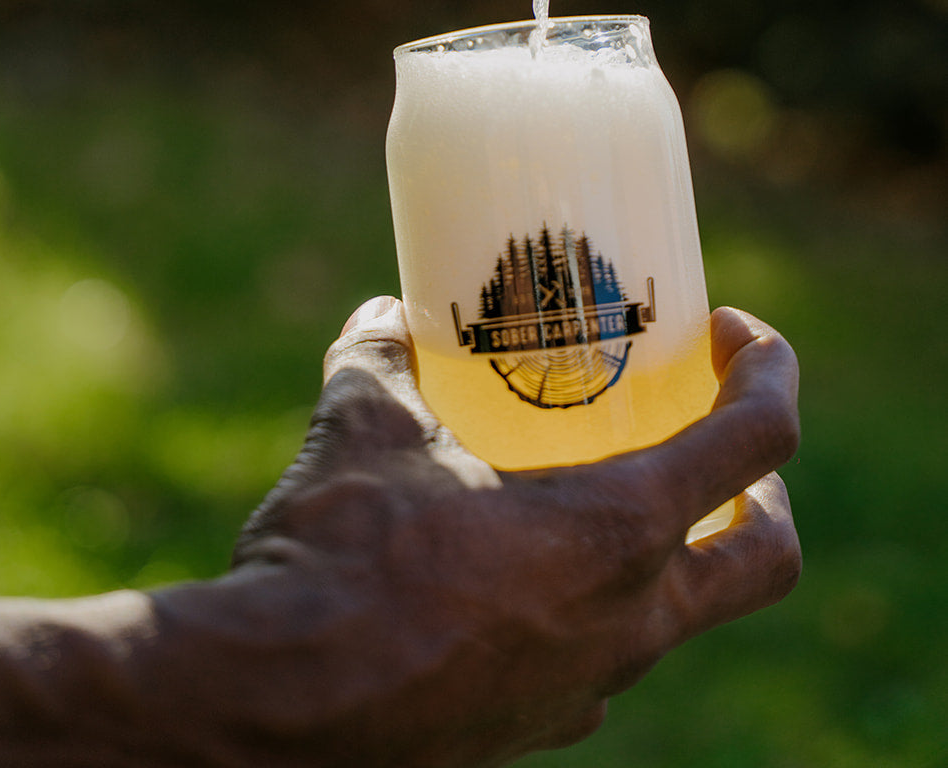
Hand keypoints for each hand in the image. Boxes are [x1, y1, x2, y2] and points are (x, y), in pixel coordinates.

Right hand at [228, 298, 800, 766]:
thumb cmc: (339, 562)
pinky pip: (599, 658)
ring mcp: (591, 684)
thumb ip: (384, 355)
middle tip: (710, 431)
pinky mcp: (538, 725)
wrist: (277, 711)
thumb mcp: (363, 426)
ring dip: (666, 547)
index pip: (757, 440)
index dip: (765, 370)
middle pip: (766, 558)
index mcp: (619, 529)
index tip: (726, 334)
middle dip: (763, 491)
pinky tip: (512, 567)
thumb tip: (385, 317)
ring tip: (589, 489)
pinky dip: (590, 603)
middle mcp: (631, 619)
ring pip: (679, 613)